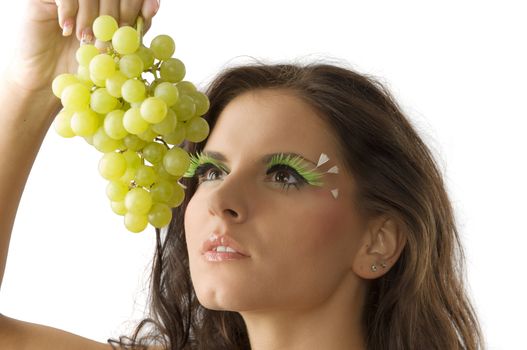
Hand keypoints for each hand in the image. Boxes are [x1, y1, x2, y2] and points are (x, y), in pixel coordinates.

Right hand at [7, 0, 158, 93]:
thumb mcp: (115, 51)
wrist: (47, 75)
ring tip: (86, 40)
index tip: (146, 15)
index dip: (138, 2)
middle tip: (111, 39)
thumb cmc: (83, 65)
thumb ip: (133, 30)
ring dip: (92, 17)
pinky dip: (68, 11)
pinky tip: (68, 31)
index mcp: (113, 2)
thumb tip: (152, 9)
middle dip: (117, 14)